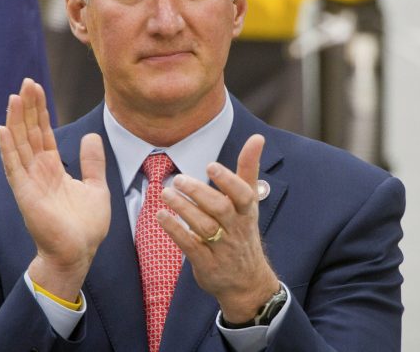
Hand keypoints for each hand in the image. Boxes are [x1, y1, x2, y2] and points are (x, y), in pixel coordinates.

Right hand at [0, 78, 110, 300]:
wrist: (79, 252)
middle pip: (29, 132)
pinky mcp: (25, 195)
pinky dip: (8, 148)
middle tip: (26, 82)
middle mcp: (38, 171)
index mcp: (53, 168)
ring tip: (14, 96)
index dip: (40, 110)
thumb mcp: (95, 186)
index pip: (43, 133)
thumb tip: (91, 135)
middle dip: (28, 107)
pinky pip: (14, 167)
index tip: (36, 87)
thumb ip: (92, 162)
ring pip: (20, 144)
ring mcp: (29, 182)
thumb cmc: (85, 226)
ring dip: (16, 120)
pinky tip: (3, 129)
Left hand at [158, 134, 281, 322]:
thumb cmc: (242, 231)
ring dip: (183, 209)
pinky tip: (161, 216)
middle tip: (178, 179)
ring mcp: (222, 248)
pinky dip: (175, 231)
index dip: (228, 180)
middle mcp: (236, 229)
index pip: (243, 194)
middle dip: (199, 193)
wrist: (247, 281)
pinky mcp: (206, 264)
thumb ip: (249, 169)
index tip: (211, 166)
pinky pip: (190, 246)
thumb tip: (257, 137)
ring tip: (166, 193)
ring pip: (204, 227)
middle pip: (220, 209)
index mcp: (246, 212)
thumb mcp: (249, 202)